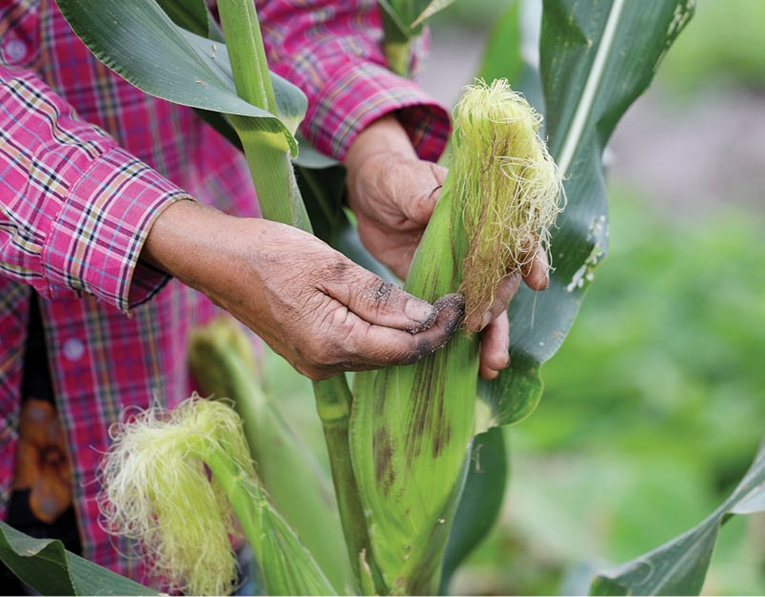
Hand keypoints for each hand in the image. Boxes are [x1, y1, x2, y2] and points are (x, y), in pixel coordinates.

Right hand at [141, 201, 462, 379]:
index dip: (437, 330)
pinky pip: (357, 352)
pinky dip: (380, 337)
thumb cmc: (270, 253)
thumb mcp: (331, 266)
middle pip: (393, 358)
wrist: (217, 261)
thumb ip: (379, 297)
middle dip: (426, 334)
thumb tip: (425, 317)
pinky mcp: (309, 356)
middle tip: (453, 303)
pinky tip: (393, 315)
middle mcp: (325, 365)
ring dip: (405, 337)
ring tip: (431, 307)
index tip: (458, 304)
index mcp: (333, 343)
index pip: (404, 349)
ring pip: (376, 356)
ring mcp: (315, 365)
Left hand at [344, 116, 550, 378]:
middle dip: (498, 305)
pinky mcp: (445, 290)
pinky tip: (477, 368)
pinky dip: (470, 343)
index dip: (529, 256)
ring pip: (489, 306)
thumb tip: (437, 203)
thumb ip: (421, 193)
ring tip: (493, 364)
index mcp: (480, 212)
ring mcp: (464, 270)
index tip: (536, 280)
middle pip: (503, 279)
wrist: (370, 194)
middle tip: (480, 323)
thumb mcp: (404, 180)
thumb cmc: (392, 178)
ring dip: (494, 335)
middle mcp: (480, 245)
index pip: (514, 234)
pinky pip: (462, 318)